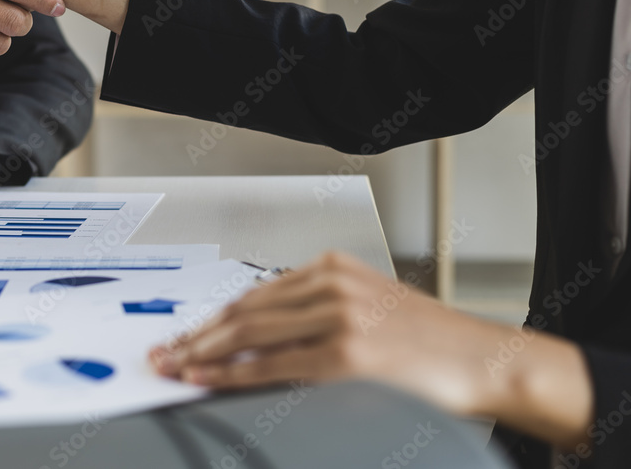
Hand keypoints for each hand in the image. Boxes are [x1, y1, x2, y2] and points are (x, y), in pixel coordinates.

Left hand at [150, 252, 592, 448]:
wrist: (484, 360)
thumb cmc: (427, 342)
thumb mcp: (366, 308)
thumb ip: (315, 314)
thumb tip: (257, 342)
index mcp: (333, 268)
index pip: (254, 293)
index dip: (212, 317)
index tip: (184, 335)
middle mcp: (331, 284)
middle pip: (244, 309)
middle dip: (196, 335)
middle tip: (163, 352)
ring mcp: (339, 316)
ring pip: (250, 333)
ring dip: (203, 353)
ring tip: (174, 367)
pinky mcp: (347, 353)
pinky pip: (273, 364)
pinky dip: (233, 373)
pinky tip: (207, 380)